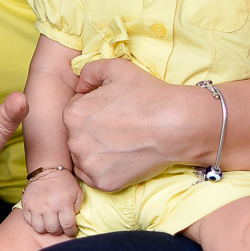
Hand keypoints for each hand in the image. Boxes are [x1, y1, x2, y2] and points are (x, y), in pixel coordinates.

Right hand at [21, 170, 82, 235]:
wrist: (47, 170)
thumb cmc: (65, 183)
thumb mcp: (77, 193)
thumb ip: (77, 209)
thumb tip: (73, 223)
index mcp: (63, 204)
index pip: (68, 226)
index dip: (71, 232)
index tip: (71, 230)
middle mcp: (48, 206)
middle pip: (53, 229)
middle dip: (59, 230)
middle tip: (60, 225)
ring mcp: (35, 206)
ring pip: (40, 228)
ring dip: (46, 228)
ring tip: (49, 222)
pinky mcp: (26, 204)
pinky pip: (29, 221)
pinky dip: (35, 222)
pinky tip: (41, 217)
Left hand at [65, 59, 212, 190]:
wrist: (178, 125)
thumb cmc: (148, 94)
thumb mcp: (115, 67)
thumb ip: (89, 71)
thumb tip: (80, 86)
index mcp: (72, 114)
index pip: (75, 111)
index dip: (95, 108)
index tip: (113, 110)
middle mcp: (74, 141)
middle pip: (78, 135)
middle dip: (94, 130)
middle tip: (121, 126)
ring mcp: (88, 164)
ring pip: (84, 157)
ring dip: (97, 151)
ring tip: (123, 142)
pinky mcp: (103, 183)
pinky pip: (95, 177)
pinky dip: (106, 169)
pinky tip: (124, 158)